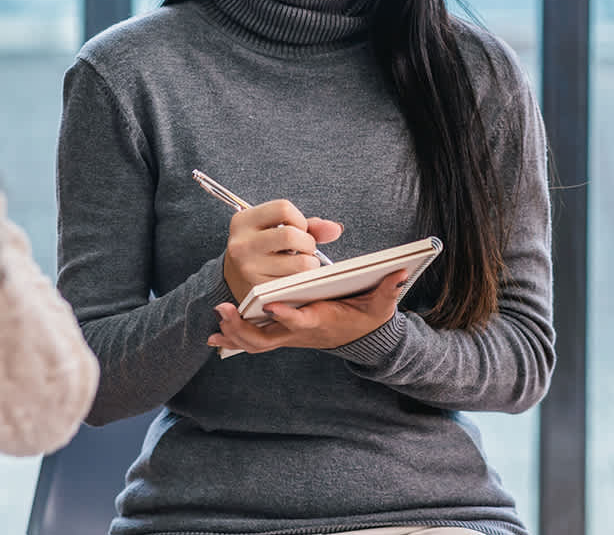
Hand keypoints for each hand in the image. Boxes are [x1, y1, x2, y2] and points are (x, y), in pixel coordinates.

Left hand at [207, 269, 409, 352]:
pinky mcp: (279, 334)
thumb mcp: (381, 305)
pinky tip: (214, 336)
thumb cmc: (367, 317)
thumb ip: (388, 290)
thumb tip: (400, 271)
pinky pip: (253, 341)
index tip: (272, 305)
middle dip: (243, 328)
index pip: (302, 321)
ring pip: (256, 342)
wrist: (360, 338)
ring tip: (217, 319)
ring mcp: (287, 335)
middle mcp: (299, 332)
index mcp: (321, 321)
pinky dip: (233, 340)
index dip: (287, 316)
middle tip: (223, 311)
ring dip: (234, 333)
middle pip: (267, 338)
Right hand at [222, 199, 342, 301]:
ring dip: (310, 264)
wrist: (233, 277)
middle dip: (307, 243)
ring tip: (300, 264)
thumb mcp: (273, 228)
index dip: (299, 219)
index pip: (283, 208)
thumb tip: (335, 229)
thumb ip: (307, 226)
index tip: (297, 229)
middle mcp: (242, 243)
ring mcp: (249, 268)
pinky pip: (297, 283)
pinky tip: (294, 276)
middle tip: (303, 249)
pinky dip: (303, 280)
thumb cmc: (260, 248)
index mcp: (243, 221)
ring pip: (301, 263)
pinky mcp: (259, 289)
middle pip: (291, 235)